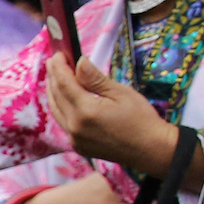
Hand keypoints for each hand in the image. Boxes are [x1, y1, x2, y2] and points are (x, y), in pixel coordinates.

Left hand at [43, 55, 179, 180]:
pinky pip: (62, 122)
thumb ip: (95, 79)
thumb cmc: (141, 118)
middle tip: (54, 61)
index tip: (57, 53)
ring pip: (56, 110)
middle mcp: (75, 127)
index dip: (59, 67)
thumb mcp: (121, 92)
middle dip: (53, 77)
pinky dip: (60, 107)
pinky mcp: (77, 145)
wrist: (150, 149)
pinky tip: (64, 97)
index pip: (64, 84)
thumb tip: (79, 62)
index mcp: (86, 111)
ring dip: (54, 92)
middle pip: (56, 97)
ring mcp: (74, 138)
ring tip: (56, 76)